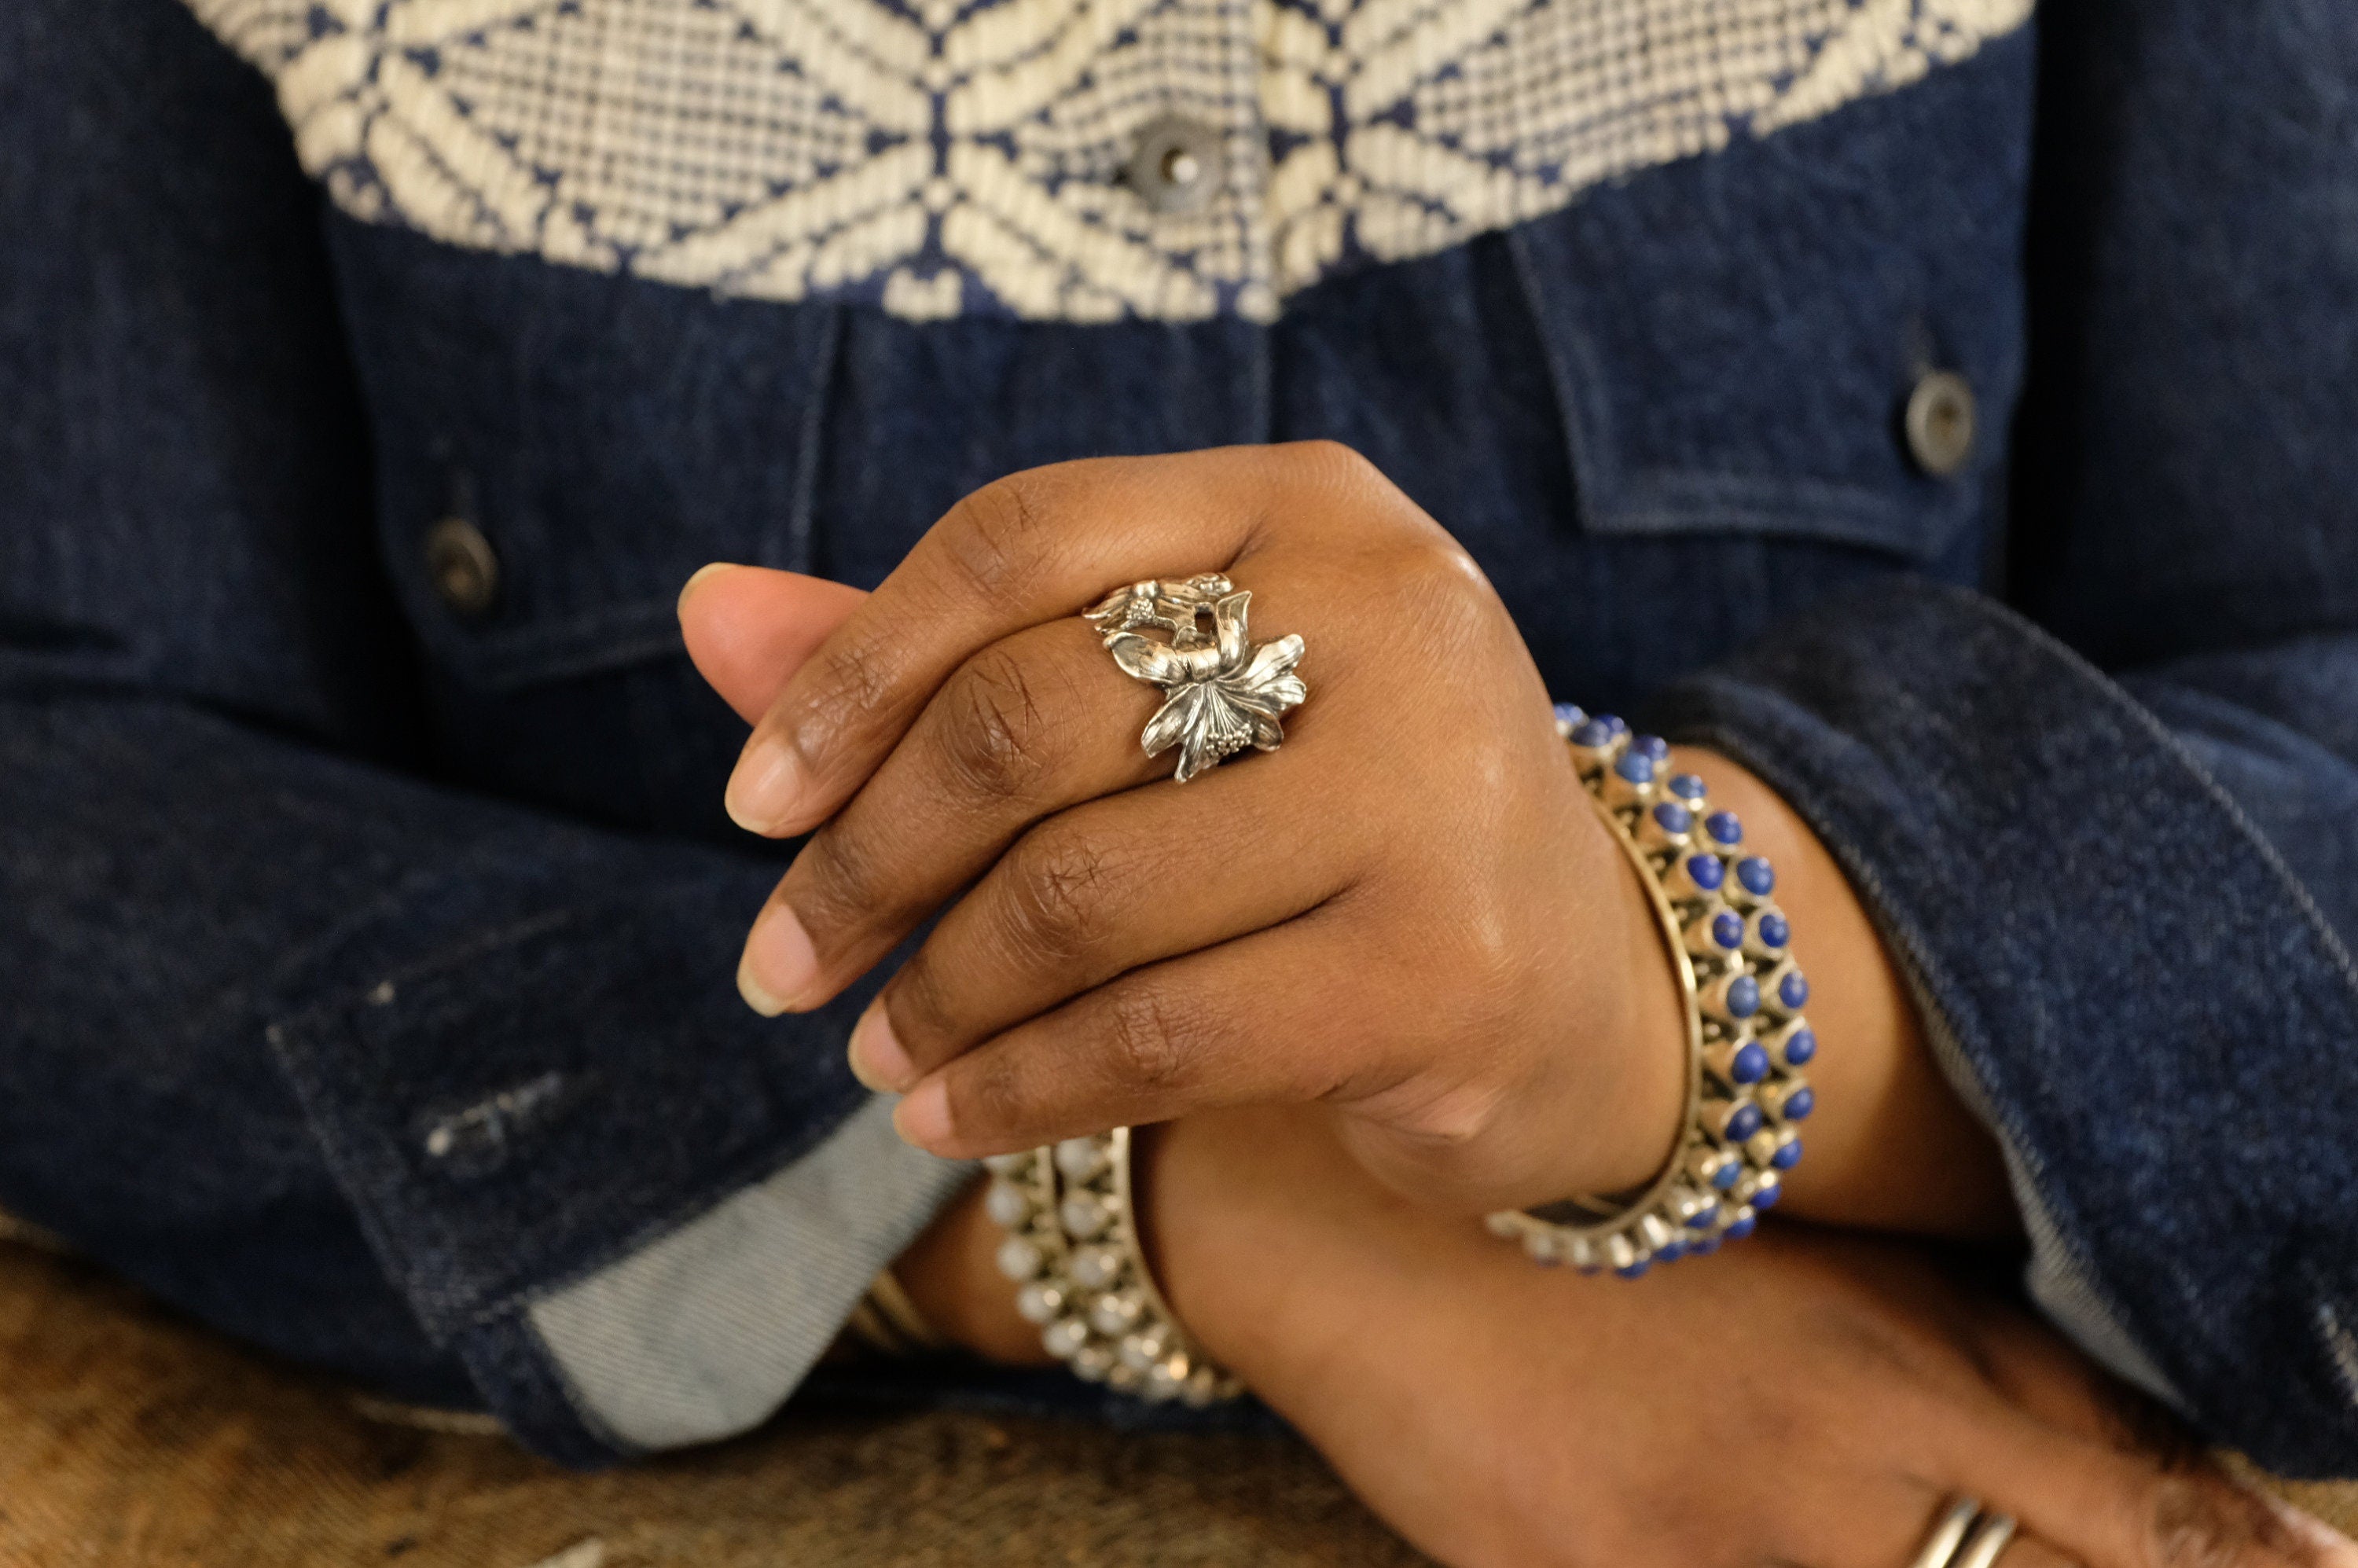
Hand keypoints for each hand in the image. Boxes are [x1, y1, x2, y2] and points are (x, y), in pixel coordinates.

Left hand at [696, 442, 1686, 1212]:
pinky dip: (1015, 1089)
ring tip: (876, 1046)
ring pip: (1079, 894)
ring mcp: (1438, 789)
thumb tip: (704, 610)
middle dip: (866, 859)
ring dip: (934, 993)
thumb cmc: (1332, 823)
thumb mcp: (1171, 706)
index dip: (855, 668)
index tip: (756, 801)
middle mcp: (1393, 613)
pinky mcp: (1447, 967)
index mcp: (1309, 507)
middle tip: (782, 958)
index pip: (1022, 535)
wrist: (1586, 985)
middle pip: (1029, 717)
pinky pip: (1156, 1035)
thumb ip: (951, 660)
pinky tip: (949, 1117)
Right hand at [1141, 1107, 2354, 1567]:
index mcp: (1910, 1360)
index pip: (2152, 1507)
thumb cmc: (1610, 1232)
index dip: (2258, 1565)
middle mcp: (1844, 1466)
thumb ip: (1981, 1359)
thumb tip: (2158, 1465)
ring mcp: (1715, 1548)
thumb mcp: (1813, 1263)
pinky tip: (1758, 1559)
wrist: (1370, 1224)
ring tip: (1900, 1545)